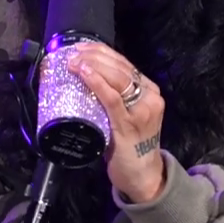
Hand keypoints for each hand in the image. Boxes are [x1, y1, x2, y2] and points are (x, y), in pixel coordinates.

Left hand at [69, 44, 166, 203]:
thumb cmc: (128, 145)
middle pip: (120, 67)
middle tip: (72, 53)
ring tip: (73, 61)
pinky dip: (96, 82)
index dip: (101, 52)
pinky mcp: (130, 124)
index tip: (81, 47)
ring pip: (117, 78)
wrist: (142, 175)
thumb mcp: (125, 115)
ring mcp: (142, 110)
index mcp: (150, 91)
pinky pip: (111, 98)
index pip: (124, 64)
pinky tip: (84, 73)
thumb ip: (114, 99)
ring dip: (92, 65)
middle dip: (94, 56)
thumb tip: (85, 81)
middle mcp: (150, 97)